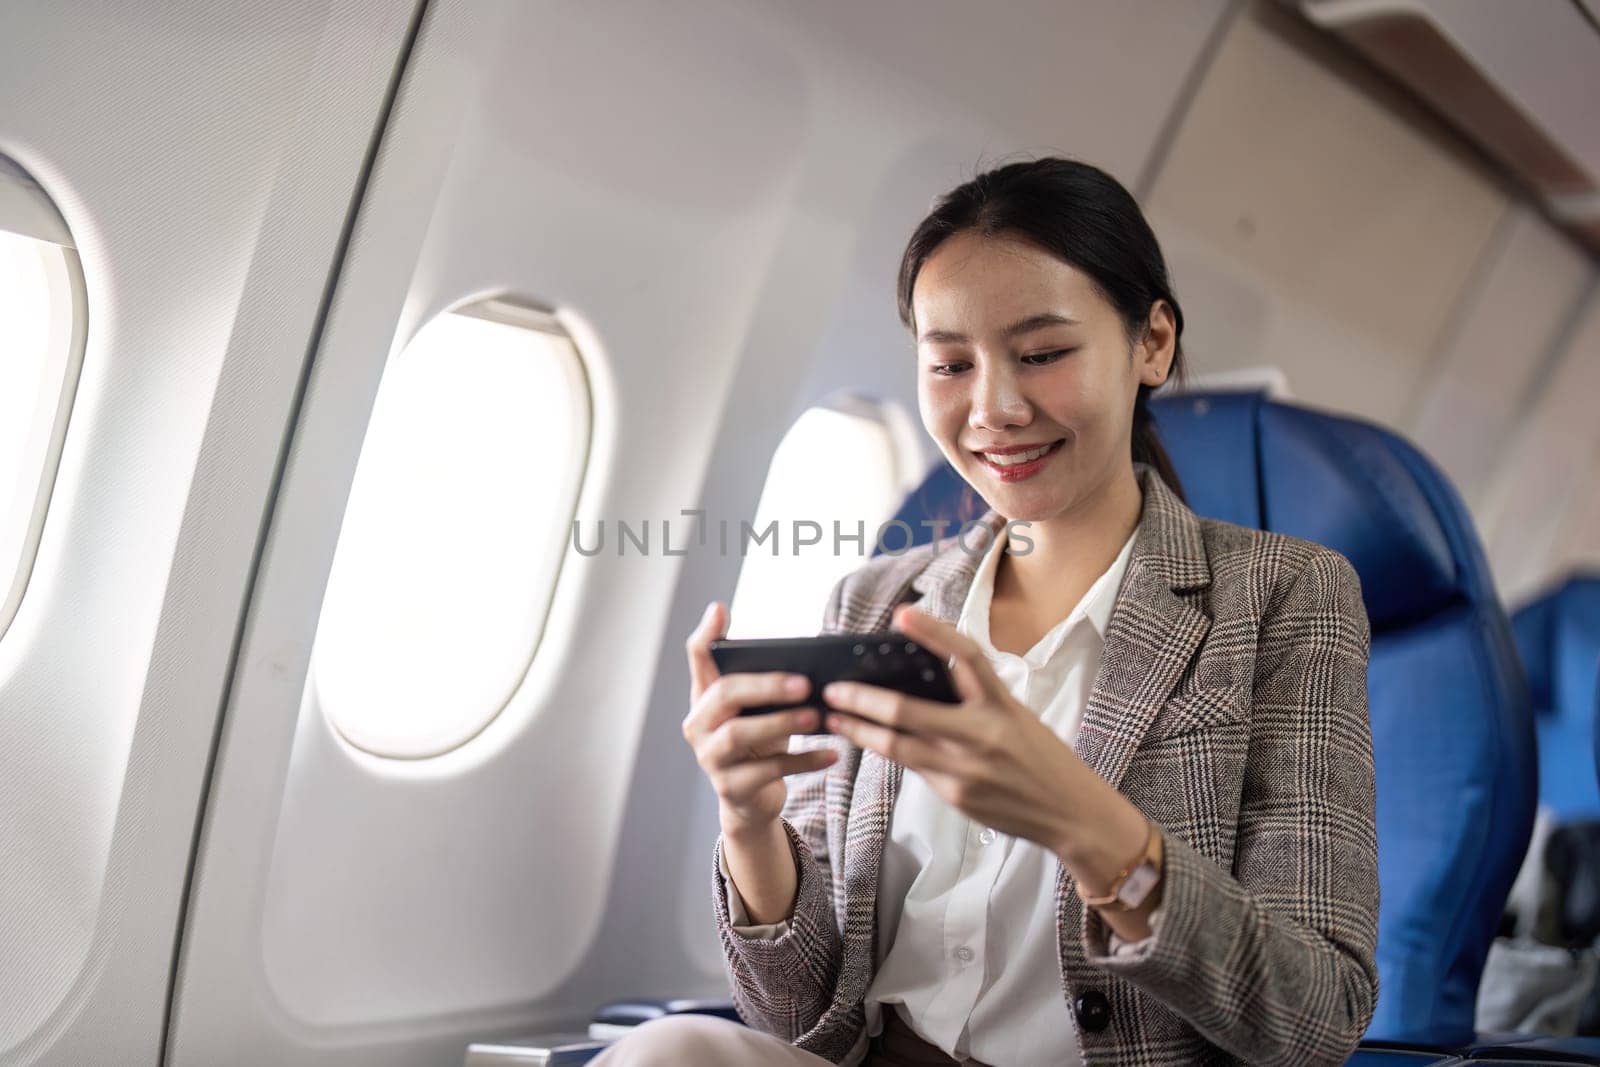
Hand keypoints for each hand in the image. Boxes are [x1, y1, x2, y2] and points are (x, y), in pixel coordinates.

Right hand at [681, 601, 838, 837]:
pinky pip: (768, 771)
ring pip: (740, 734)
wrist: (752, 800)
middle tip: (805, 684)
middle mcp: (698, 725)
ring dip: (782, 723)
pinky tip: (831, 754)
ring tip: (816, 718)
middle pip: (724, 694)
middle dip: (766, 686)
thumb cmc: (761, 744)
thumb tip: (815, 663)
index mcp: (705, 697)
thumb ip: (771, 685)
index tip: (721, 608)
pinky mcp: (731, 788)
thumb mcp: (760, 711)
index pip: (698, 658)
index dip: (707, 634)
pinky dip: (803, 761)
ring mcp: (710, 758)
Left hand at [822, 604, 1145, 874]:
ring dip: (860, 730)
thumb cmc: (1043, 759)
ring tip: (835, 717)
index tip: (902, 614)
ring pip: (897, 745)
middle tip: (834, 688)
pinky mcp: (956, 795)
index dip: (933, 631)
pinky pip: (914, 769)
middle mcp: (982, 732)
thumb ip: (974, 702)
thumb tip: (923, 686)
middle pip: (907, 709)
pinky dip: (889, 753)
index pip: (964, 656)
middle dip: (862, 698)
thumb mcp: (1016, 718)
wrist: (1072, 812)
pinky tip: (870, 743)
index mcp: (1001, 704)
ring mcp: (966, 767)